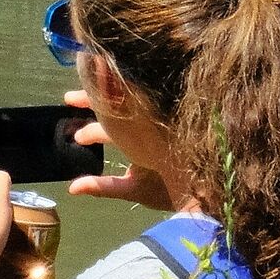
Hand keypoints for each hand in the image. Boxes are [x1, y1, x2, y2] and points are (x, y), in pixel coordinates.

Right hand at [60, 88, 173, 210]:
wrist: (210, 187)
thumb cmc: (173, 191)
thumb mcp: (135, 190)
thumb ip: (103, 186)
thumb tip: (72, 187)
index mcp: (139, 139)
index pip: (108, 128)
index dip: (90, 132)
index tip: (77, 138)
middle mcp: (148, 121)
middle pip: (115, 103)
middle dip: (91, 99)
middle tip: (69, 98)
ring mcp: (159, 116)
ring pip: (130, 96)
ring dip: (108, 91)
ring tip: (91, 87)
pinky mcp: (168, 114)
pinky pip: (146, 96)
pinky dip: (128, 93)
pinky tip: (116, 91)